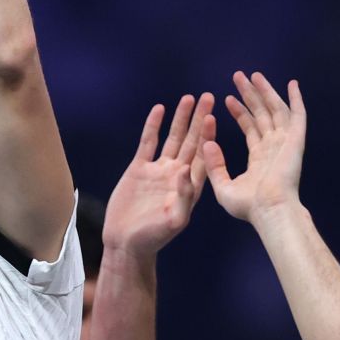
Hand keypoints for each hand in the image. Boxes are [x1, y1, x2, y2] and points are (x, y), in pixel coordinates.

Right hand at [102, 94, 215, 257]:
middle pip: (191, 141)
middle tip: (208, 97)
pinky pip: (148, 142)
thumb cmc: (153, 237)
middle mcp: (177, 174)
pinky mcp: (139, 169)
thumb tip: (186, 170)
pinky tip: (159, 109)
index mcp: (190, 186)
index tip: (213, 116)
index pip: (203, 155)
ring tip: (188, 98)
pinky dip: (153, 125)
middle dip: (199, 119)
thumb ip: (183, 196)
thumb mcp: (174, 220)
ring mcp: (158, 170)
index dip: (208, 135)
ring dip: (180, 119)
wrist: (126, 242)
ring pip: (172, 138)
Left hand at [203, 73, 307, 225]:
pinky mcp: (295, 140)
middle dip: (251, 95)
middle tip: (239, 77)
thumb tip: (207, 143)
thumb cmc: (248, 206)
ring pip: (276, 110)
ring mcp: (285, 143)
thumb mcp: (223, 186)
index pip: (250, 128)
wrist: (269, 211)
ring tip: (254, 75)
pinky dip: (296, 99)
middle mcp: (274, 148)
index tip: (228, 98)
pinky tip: (292, 84)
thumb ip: (214, 165)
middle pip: (262, 114)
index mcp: (260, 159)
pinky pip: (297, 115)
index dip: (240, 112)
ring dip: (266, 92)